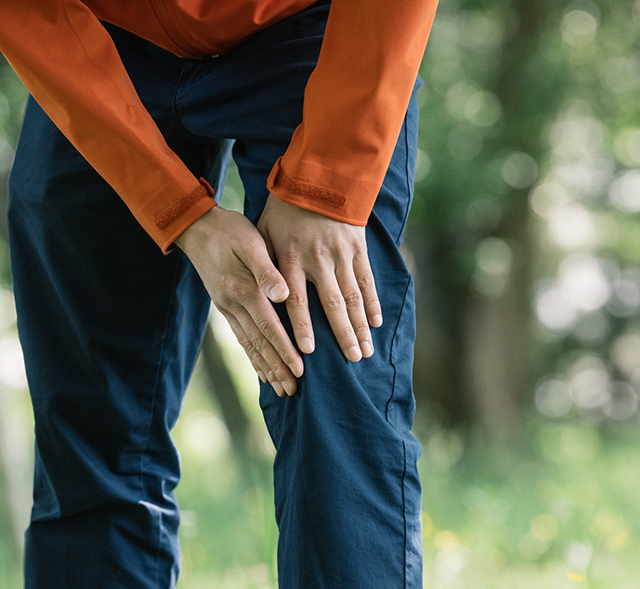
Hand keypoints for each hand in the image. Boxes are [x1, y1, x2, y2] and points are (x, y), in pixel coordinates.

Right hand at [176, 206, 302, 396]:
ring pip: (249, 345)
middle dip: (277, 368)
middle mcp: (234, 305)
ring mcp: (227, 308)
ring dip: (266, 368)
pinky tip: (262, 370)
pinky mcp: (225, 307)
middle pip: (259, 344)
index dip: (284, 350)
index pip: (269, 327)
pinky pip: (240, 338)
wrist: (197, 228)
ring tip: (281, 389)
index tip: (300, 370)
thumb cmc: (229, 231)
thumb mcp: (250, 242)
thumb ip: (266, 270)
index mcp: (244, 290)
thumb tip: (283, 293)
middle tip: (294, 391)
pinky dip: (252, 357)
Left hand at [257, 193, 380, 361]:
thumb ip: (264, 266)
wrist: (318, 177)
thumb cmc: (283, 210)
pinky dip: (373, 302)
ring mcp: (341, 253)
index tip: (308, 351)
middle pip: (333, 303)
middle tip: (352, 360)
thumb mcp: (264, 233)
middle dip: (343, 335)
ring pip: (354, 296)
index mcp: (291, 258)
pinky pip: (367, 279)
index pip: (297, 299)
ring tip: (365, 350)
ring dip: (360, 326)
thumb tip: (264, 299)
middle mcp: (318, 258)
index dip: (302, 326)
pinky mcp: (357, 247)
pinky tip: (376, 323)